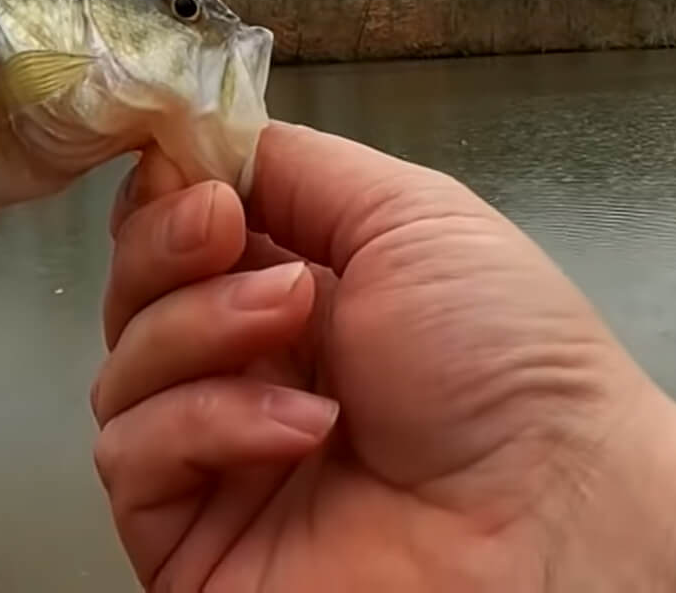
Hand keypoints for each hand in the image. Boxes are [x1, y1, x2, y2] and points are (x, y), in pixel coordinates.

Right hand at [91, 120, 675, 590]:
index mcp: (293, 296)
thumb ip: (289, 167)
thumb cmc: (512, 371)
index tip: (190, 173)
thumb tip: (188, 142)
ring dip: (199, 328)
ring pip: (122, 367)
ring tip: (289, 324)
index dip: (166, 197)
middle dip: (165, 248)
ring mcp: (213, 456)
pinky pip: (133, 453)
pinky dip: (207, 424)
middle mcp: (245, 372)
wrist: (553, 518)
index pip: (174, 235)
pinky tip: (297, 426)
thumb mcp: (411, 218)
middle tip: (224, 235)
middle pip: (133, 293)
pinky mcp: (187, 533)